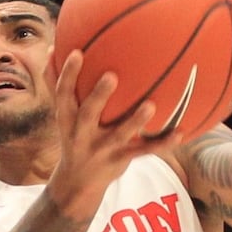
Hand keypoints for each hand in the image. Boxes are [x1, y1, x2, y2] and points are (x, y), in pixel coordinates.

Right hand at [45, 49, 181, 212]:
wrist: (77, 181)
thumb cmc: (73, 135)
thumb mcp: (62, 114)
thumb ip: (56, 84)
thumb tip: (51, 49)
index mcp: (67, 119)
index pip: (63, 95)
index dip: (68, 74)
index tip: (77, 53)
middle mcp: (82, 134)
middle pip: (88, 114)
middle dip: (99, 96)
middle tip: (112, 76)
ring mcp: (102, 148)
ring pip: (120, 134)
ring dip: (135, 121)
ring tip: (151, 105)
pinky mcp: (120, 160)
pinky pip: (143, 152)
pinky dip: (162, 144)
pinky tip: (180, 133)